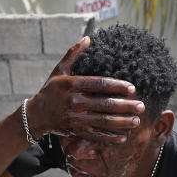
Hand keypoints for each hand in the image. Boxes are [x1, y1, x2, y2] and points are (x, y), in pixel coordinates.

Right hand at [26, 37, 144, 141]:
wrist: (35, 115)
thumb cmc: (50, 90)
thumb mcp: (59, 70)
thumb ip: (73, 54)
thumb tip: (88, 38)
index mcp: (72, 84)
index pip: (100, 84)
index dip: (118, 86)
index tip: (132, 89)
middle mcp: (74, 101)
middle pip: (106, 104)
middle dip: (126, 106)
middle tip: (141, 106)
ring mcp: (75, 118)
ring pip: (104, 121)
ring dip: (123, 122)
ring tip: (137, 121)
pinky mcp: (75, 131)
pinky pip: (96, 135)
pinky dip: (110, 138)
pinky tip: (123, 137)